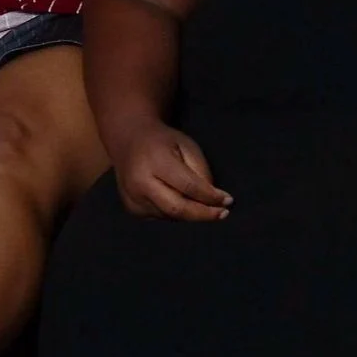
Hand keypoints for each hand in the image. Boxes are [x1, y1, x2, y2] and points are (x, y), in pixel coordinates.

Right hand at [111, 120, 231, 221]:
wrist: (128, 139)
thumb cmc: (163, 141)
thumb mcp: (187, 146)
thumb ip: (201, 171)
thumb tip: (212, 200)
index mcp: (155, 160)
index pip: (188, 186)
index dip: (211, 197)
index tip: (228, 201)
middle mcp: (140, 181)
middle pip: (177, 208)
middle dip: (203, 214)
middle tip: (222, 214)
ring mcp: (132, 196)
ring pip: (170, 216)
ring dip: (189, 213)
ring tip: (198, 202)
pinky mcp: (131, 207)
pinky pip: (160, 217)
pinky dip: (173, 214)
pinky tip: (175, 200)